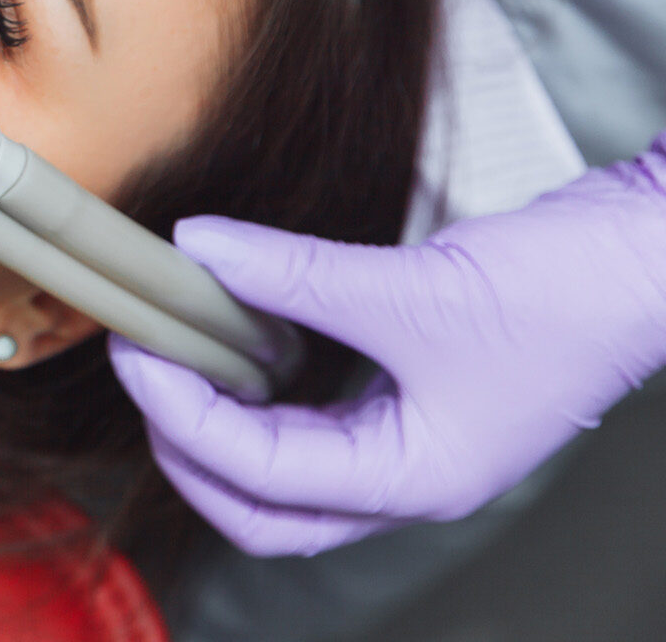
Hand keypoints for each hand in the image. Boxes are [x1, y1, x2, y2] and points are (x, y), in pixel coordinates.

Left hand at [111, 138, 665, 555]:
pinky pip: (313, 415)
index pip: (260, 475)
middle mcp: (406, 479)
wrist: (643, 258)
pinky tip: (237, 332)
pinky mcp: (411, 398)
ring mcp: (410, 443)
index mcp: (412, 480)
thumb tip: (198, 248)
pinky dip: (262, 386)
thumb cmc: (562, 293)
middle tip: (144, 363)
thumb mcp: (411, 286)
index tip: (139, 348)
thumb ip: (295, 274)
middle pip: (260, 505)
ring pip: (282, 465)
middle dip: (187, 443)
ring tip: (174, 348)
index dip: (183, 413)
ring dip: (218, 416)